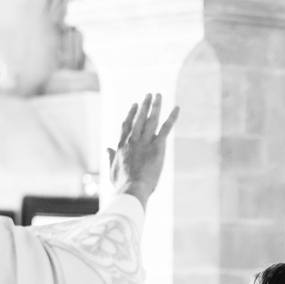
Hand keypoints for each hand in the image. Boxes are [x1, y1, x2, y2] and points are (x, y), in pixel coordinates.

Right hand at [108, 93, 179, 208]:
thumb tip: (107, 148)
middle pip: (138, 118)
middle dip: (144, 105)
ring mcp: (145, 141)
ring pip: (151, 119)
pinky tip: (177, 108)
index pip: (126, 125)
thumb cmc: (122, 184)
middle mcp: (133, 140)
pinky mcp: (158, 146)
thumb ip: (111, 157)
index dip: (130, 114)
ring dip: (155, 105)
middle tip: (148, 95)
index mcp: (122, 146)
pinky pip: (166, 128)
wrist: (132, 188)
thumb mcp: (112, 170)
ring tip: (158, 95)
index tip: (133, 105)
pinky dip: (172, 117)